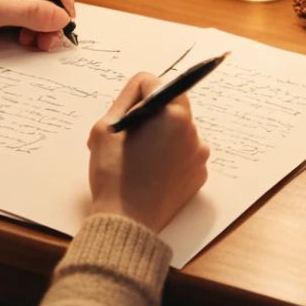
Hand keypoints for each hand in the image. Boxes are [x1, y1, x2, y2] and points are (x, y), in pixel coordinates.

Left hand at [0, 0, 75, 50]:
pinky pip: (24, 13)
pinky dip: (30, 28)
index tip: (66, 13)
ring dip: (42, 24)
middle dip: (53, 13)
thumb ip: (30, 13)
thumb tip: (62, 16)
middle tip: (52, 39)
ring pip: (38, 4)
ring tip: (37, 45)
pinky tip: (26, 41)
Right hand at [86, 73, 209, 232]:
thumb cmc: (113, 174)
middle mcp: (193, 131)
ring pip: (176, 130)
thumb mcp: (106, 128)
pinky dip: (169, 157)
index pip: (152, 83)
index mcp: (173, 114)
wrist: (127, 222)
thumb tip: (141, 86)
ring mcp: (199, 155)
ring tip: (138, 160)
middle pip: (168, 106)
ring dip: (160, 136)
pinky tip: (151, 173)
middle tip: (128, 140)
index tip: (124, 119)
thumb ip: (125, 98)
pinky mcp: (199, 174)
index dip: (131, 98)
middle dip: (149, 117)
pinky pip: (183, 153)